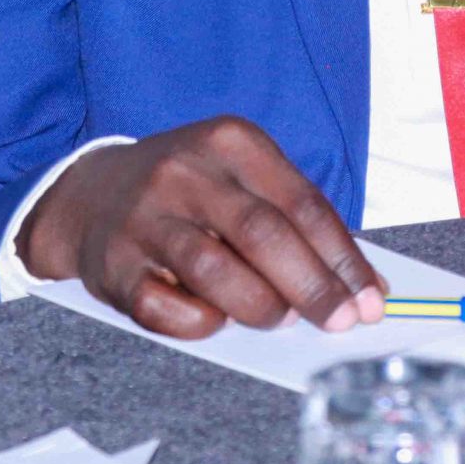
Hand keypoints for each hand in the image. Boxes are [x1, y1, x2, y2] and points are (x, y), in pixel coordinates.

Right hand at [16, 117, 388, 338]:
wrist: (92, 193)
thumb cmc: (191, 192)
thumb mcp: (243, 178)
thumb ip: (299, 222)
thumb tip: (365, 283)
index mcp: (229, 141)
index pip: (301, 203)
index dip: (342, 256)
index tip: (372, 297)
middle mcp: (184, 172)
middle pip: (263, 234)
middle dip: (312, 286)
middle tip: (340, 321)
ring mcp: (144, 217)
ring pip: (215, 271)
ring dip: (260, 307)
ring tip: (280, 319)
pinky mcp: (113, 264)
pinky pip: (165, 307)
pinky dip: (201, 322)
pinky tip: (217, 320)